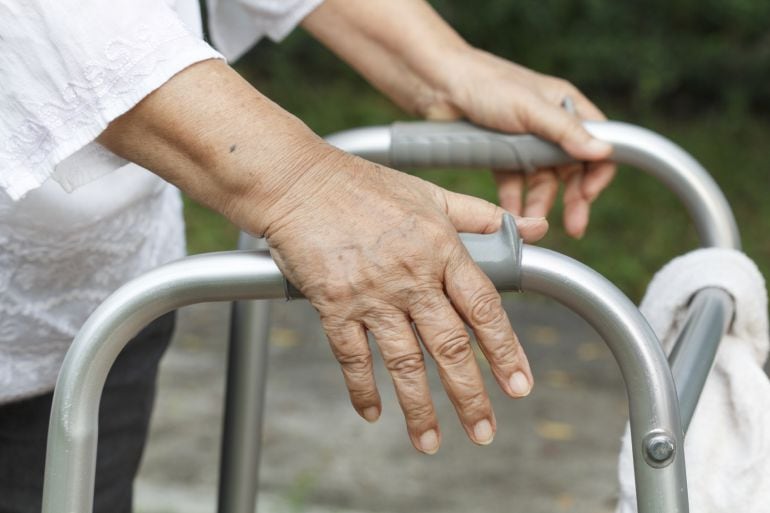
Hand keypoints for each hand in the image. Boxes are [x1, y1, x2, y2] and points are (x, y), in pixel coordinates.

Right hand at [262, 149, 547, 453]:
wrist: (296, 180)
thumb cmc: (363, 185)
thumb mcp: (430, 193)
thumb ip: (481, 216)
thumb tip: (533, 229)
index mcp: (440, 247)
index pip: (484, 307)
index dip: (505, 350)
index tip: (520, 386)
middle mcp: (410, 275)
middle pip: (448, 345)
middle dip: (469, 395)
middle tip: (484, 432)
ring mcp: (370, 293)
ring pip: (403, 361)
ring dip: (419, 407)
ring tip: (430, 442)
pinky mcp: (332, 303)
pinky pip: (351, 356)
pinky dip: (362, 388)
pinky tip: (373, 413)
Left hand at [423, 48, 615, 237]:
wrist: (438, 86)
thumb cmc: (485, 83)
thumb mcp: (529, 108)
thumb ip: (564, 132)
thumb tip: (602, 151)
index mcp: (565, 105)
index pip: (596, 142)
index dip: (597, 170)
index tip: (588, 194)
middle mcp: (549, 124)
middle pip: (573, 168)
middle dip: (575, 197)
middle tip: (575, 225)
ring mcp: (526, 141)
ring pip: (543, 180)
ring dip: (542, 202)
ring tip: (535, 221)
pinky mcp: (502, 154)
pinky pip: (515, 183)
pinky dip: (515, 199)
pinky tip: (512, 214)